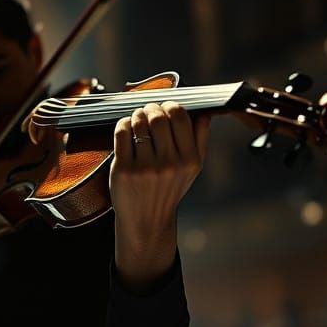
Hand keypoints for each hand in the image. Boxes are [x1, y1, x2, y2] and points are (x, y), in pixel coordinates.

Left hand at [110, 102, 209, 289]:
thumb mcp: (193, 169)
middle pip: (159, 117)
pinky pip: (122, 133)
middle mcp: (169, 164)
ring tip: (137, 119)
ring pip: (139, 123)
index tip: (164, 107)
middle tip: (148, 110)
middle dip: (151, 108)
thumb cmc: (169, 189)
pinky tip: (126, 127)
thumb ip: (201, 140)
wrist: (146, 221)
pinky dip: (123, 123)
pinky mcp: (124, 170)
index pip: (181, 117)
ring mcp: (145, 167)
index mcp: (190, 160)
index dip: (170, 105)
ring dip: (136, 115)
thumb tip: (204, 112)